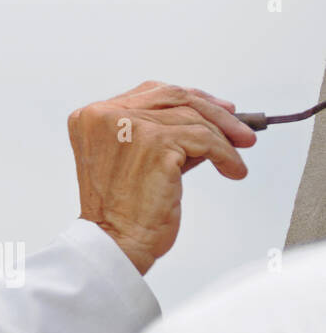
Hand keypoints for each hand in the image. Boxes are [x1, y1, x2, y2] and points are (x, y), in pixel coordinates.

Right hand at [66, 81, 256, 275]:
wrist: (115, 240)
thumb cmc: (122, 209)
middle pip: (174, 96)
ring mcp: (129, 126)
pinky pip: (204, 139)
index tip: (217, 110)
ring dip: (223, 138)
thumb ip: (159, 133)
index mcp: (91, 116)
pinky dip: (226, 155)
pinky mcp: (155, 143)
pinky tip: (232, 170)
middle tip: (240, 130)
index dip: (189, 98)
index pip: (150, 91)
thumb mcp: (134, 158)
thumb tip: (207, 121)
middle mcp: (105, 115)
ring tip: (235, 158)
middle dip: (214, 112)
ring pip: (192, 117)